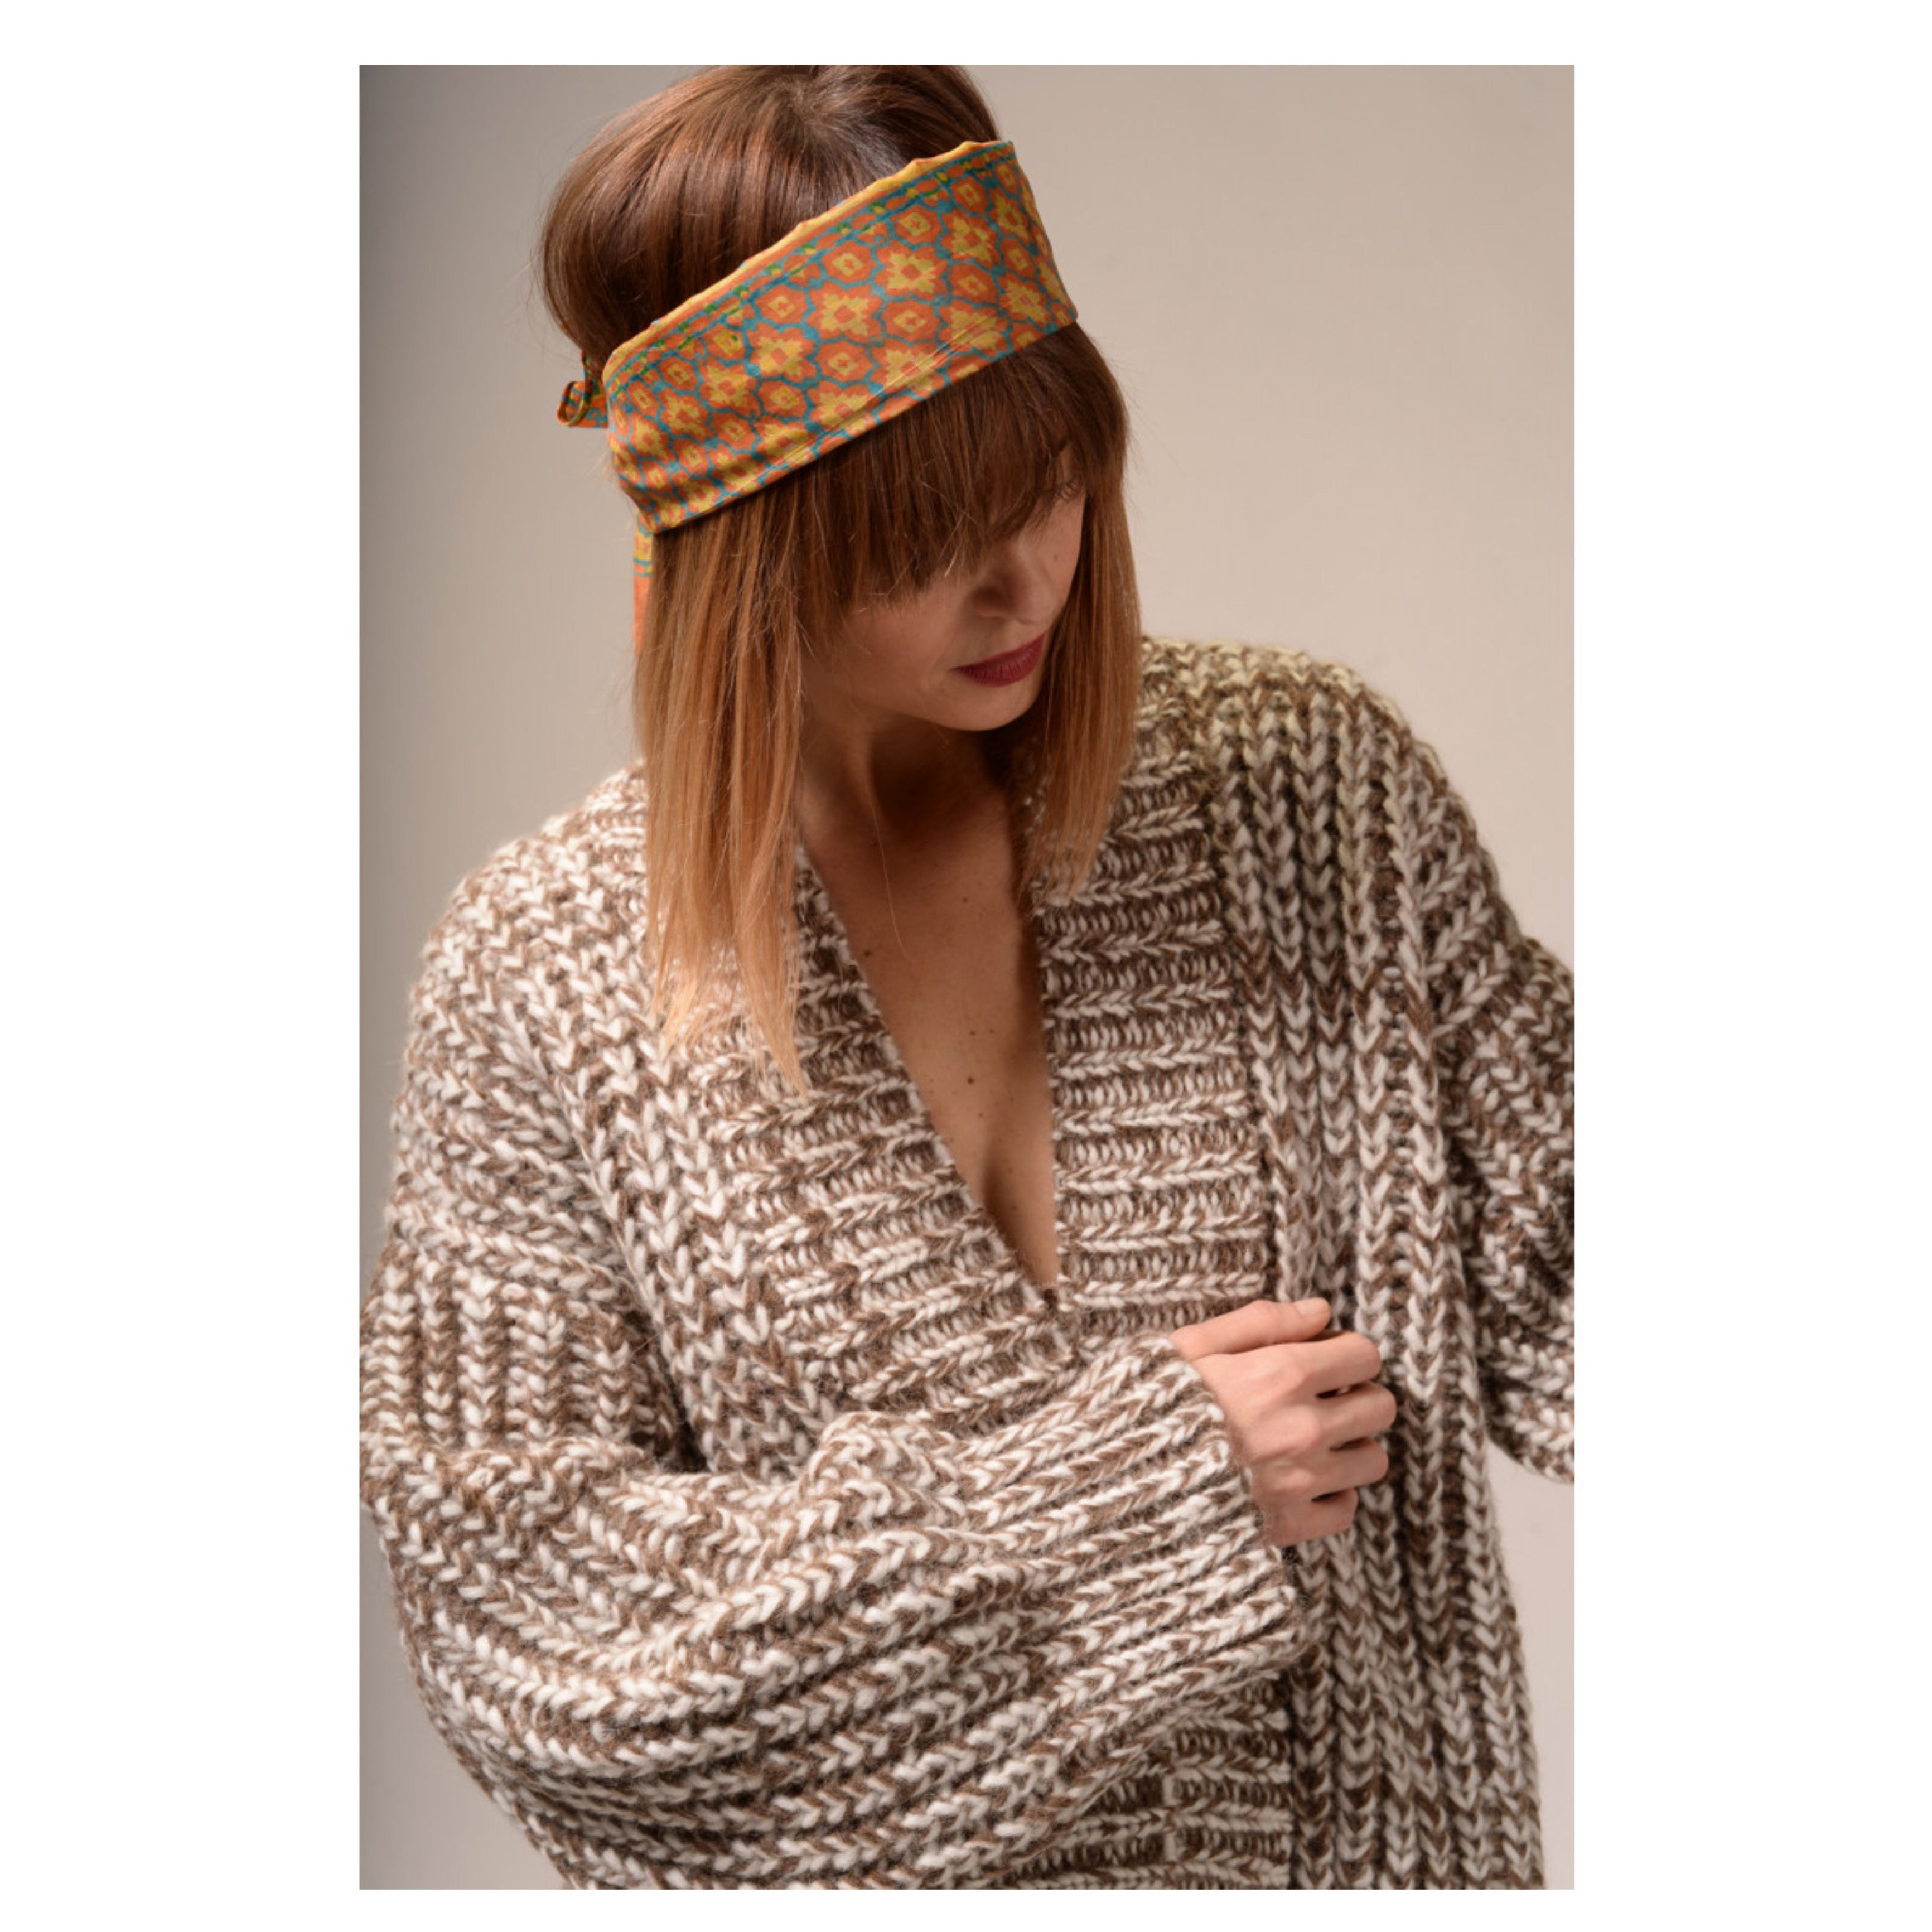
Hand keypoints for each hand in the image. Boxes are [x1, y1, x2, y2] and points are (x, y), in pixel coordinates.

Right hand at [1169, 1298, 1395, 1548]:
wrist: (1113, 1482)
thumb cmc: (1147, 1404)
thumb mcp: (1191, 1345)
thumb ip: (1260, 1321)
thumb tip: (1320, 1311)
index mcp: (1280, 1375)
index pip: (1364, 1355)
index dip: (1347, 1353)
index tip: (1323, 1360)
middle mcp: (1300, 1429)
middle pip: (1380, 1407)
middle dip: (1357, 1398)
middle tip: (1324, 1401)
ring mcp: (1298, 1482)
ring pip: (1372, 1461)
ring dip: (1350, 1448)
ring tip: (1312, 1443)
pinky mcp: (1287, 1526)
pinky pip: (1345, 1510)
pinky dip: (1331, 1497)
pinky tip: (1301, 1483)